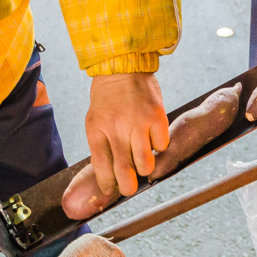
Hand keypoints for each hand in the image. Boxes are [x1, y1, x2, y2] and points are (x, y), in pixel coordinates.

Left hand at [86, 73, 168, 195]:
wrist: (122, 67)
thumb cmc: (107, 99)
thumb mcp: (95, 121)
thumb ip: (101, 147)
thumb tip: (110, 176)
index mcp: (97, 131)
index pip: (102, 169)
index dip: (108, 185)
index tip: (112, 189)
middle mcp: (117, 129)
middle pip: (125, 173)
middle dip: (128, 187)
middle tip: (131, 187)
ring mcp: (138, 123)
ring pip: (146, 164)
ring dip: (145, 168)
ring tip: (143, 161)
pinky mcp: (157, 117)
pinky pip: (161, 145)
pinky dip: (158, 146)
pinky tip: (152, 137)